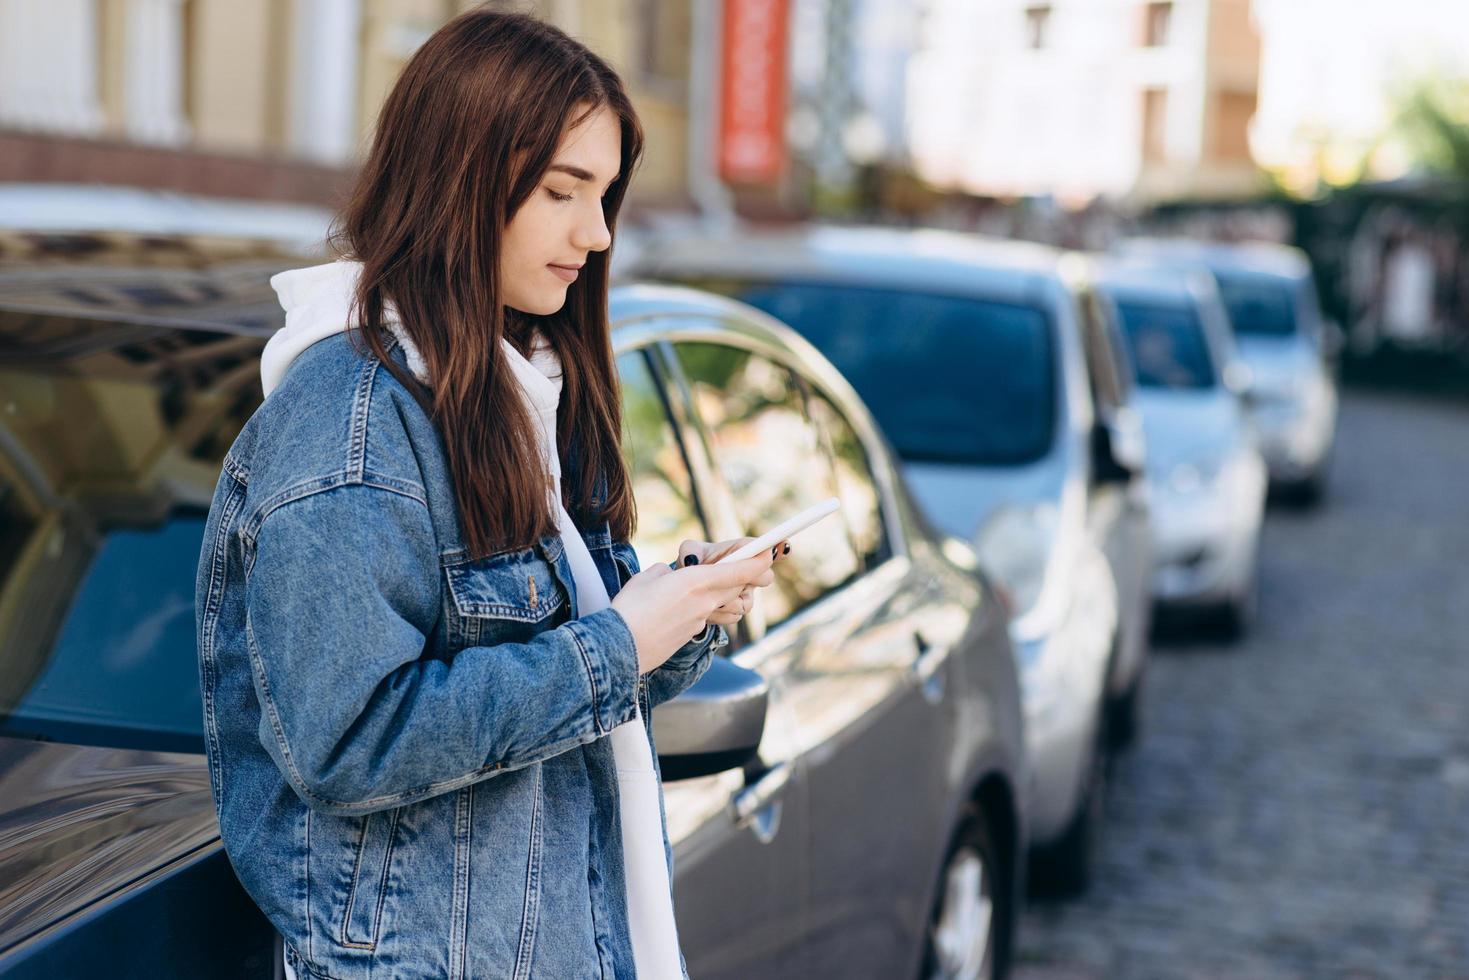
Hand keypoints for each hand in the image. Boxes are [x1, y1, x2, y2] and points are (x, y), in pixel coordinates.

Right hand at [611, 550, 774, 673]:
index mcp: (694, 581)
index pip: (739, 571)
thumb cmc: (628, 610)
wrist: (619, 650)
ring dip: (730, 595)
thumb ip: (665, 573)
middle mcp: (703, 602)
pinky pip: (710, 617)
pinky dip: (708, 609)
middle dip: (749, 578)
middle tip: (755, 568)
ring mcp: (700, 621)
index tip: (770, 554)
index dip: (758, 562)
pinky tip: (690, 606)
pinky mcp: (692, 634)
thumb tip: (669, 575)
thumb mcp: (646, 578)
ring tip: (720, 587)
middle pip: (739, 588)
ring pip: (727, 604)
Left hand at [675, 536, 788, 626]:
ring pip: (747, 601)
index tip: (776, 550)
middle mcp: (749, 571)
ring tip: (708, 595)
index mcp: (741, 551)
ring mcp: (746, 592)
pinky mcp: (737, 610)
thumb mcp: (688, 552)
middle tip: (735, 579)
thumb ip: (690, 550)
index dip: (774, 548)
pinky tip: (707, 606)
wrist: (690, 587)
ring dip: (727, 600)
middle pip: (765, 577)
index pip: (763, 548)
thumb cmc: (693, 562)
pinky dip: (720, 612)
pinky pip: (736, 614)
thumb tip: (694, 559)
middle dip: (751, 579)